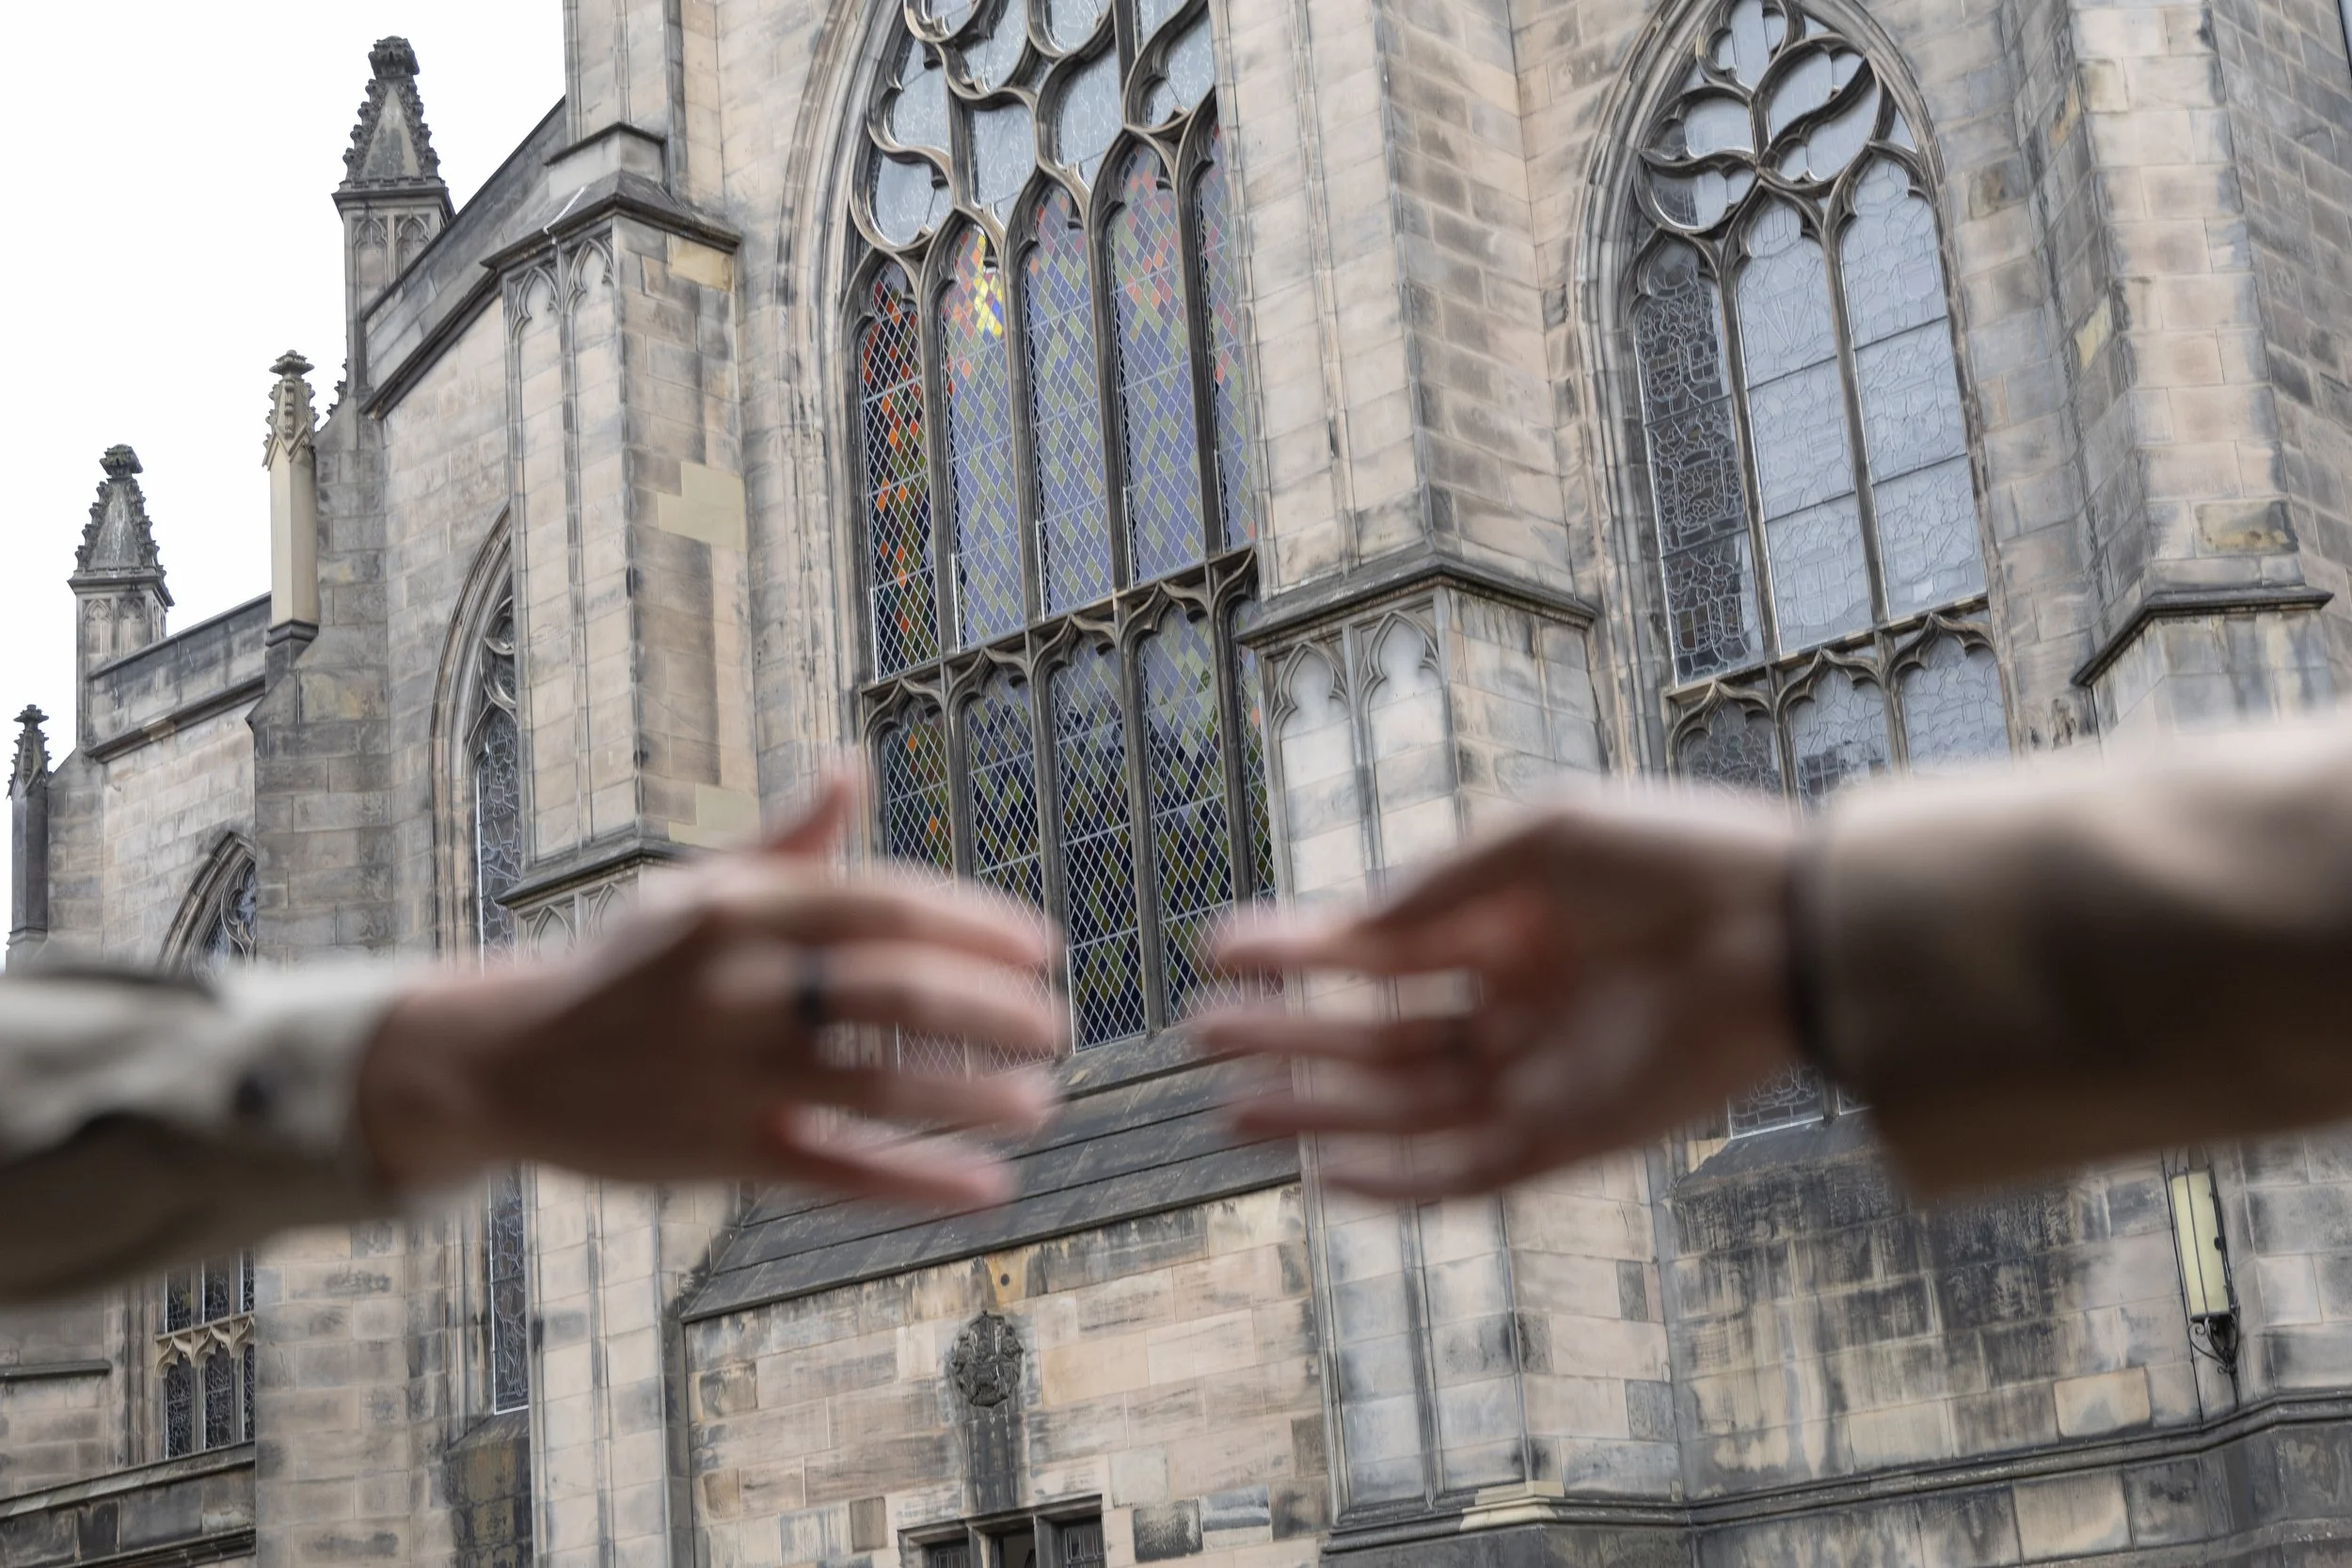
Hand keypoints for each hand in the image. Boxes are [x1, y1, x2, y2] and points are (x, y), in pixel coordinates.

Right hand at [357, 772, 1065, 1208]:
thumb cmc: (623, 968)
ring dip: (975, 1098)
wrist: (503, 1061)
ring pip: (881, 1087)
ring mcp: (728, 1073)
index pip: (888, 904)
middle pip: (899, 993)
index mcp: (740, 906)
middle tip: (1056, 1026)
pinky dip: (920, 1183)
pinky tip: (988, 1188)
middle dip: (995, 1012)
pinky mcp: (720, 1154)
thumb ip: (788, 844)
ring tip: (1040, 1102)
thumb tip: (851, 765)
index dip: (978, 926)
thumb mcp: (696, 891)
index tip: (1043, 949)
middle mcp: (737, 984)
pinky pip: (839, 1170)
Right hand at [1196, 787, 1801, 1199]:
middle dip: (1288, 1034)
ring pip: (1405, 1107)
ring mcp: (1540, 1074)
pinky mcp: (1573, 1139)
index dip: (1298, 951)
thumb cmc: (1674, 859)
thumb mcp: (1539, 837)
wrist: (1787, 926)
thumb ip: (1439, 885)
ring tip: (1230, 1107)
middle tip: (1199, 1034)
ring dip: (1318, 1111)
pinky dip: (1398, 1182)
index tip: (1221, 951)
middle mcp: (1514, 1005)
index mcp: (1507, 927)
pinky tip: (1325, 1174)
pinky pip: (1467, 1172)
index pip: (1379, 949)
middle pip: (1376, 1034)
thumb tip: (1352, 926)